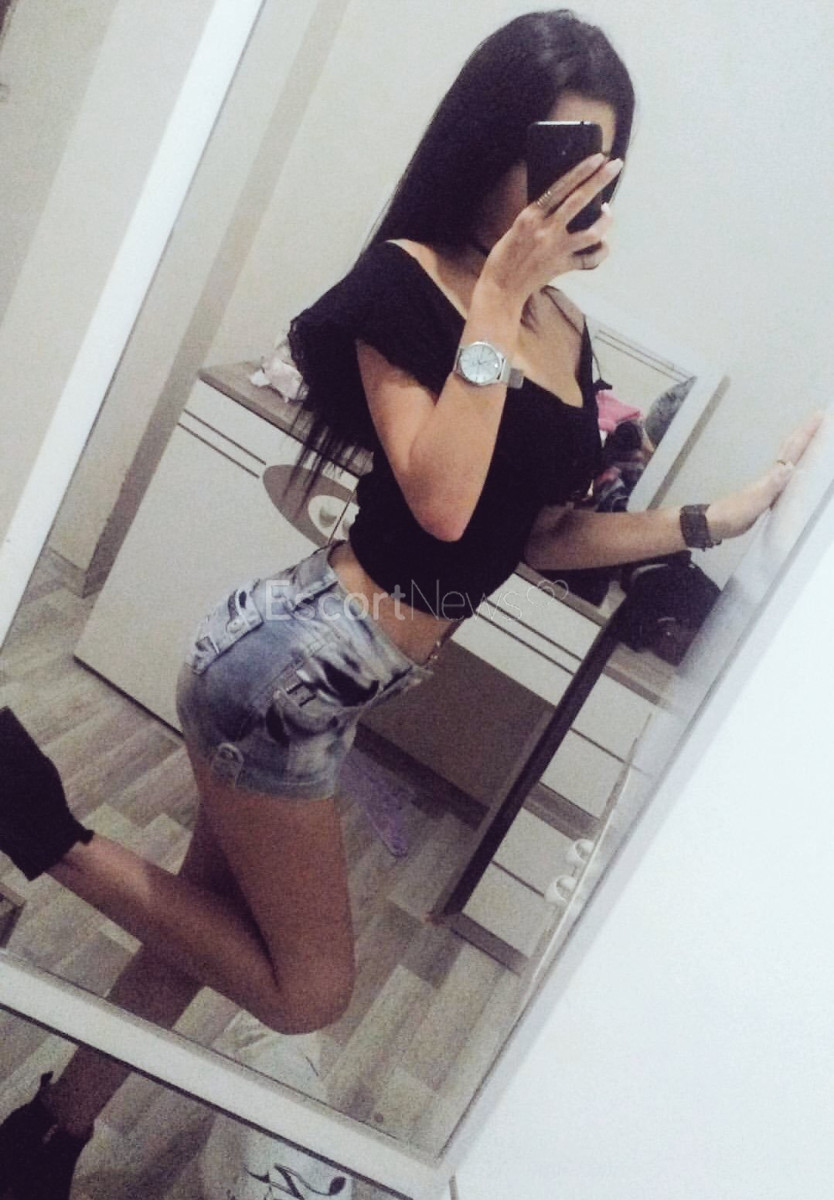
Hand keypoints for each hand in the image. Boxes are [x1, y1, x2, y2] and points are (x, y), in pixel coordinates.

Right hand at [481, 154, 623, 303]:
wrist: (501, 288)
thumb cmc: (504, 256)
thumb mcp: (517, 227)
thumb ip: (538, 214)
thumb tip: (560, 199)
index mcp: (531, 216)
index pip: (560, 187)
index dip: (581, 171)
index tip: (597, 158)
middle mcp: (546, 230)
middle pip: (579, 201)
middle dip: (600, 180)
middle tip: (616, 165)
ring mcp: (557, 249)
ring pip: (591, 232)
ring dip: (605, 220)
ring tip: (607, 211)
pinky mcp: (563, 267)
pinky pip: (590, 260)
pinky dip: (600, 251)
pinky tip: (604, 243)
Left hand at [705, 410, 824, 540]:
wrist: (718, 523)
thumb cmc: (736, 512)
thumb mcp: (756, 500)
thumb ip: (772, 485)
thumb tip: (789, 466)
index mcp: (772, 474)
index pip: (792, 448)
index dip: (805, 432)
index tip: (819, 415)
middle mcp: (773, 474)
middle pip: (791, 448)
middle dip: (805, 433)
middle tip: (820, 418)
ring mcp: (770, 482)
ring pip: (789, 458)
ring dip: (801, 446)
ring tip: (813, 437)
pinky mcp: (768, 492)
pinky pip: (787, 473)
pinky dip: (795, 465)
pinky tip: (796, 468)